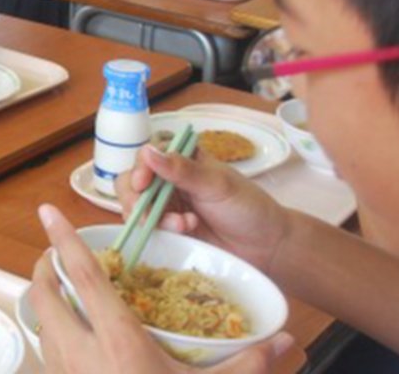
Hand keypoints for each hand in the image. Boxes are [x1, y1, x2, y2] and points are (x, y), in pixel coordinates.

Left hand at [32, 204, 293, 373]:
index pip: (84, 277)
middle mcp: (81, 352)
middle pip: (45, 293)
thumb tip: (287, 341)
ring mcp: (64, 373)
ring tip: (61, 286)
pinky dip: (51, 330)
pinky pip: (46, 349)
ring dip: (44, 298)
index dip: (63, 240)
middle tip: (57, 253)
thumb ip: (247, 366)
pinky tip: (68, 333)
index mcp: (118, 341)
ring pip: (40, 321)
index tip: (45, 211)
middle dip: (45, 266)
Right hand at [116, 145, 290, 273]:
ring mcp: (167, 206)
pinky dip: (161, 230)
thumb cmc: (248, 207)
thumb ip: (182, 170)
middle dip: (137, 198)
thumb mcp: (217, 185)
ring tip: (182, 225)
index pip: (147, 156)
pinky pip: (148, 227)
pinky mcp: (168, 229)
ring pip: (136, 207)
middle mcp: (169, 180)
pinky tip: (186, 230)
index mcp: (183, 160)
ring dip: (152, 217)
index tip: (143, 184)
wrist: (266, 247)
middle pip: (132, 182)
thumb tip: (148, 152)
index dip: (140, 169)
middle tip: (151, 214)